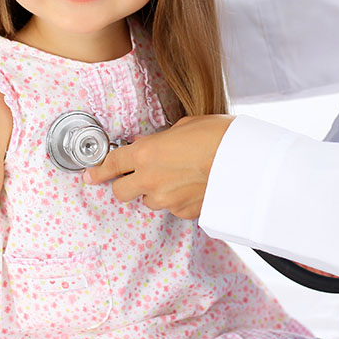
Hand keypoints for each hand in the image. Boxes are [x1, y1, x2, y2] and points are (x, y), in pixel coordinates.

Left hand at [84, 115, 234, 219]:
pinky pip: (172, 208)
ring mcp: (167, 199)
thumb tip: (151, 142)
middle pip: (120, 192)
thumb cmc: (219, 136)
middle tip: (137, 174)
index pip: (110, 165)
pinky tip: (192, 185)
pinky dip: (176, 199)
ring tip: (176, 177)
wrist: (247, 162)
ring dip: (154, 191)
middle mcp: (150, 179)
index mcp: (145, 153)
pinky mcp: (184, 212)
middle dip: (125, 184)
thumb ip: (161, 138)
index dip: (97, 170)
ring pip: (148, 201)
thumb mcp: (184, 126)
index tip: (90, 174)